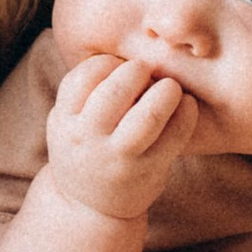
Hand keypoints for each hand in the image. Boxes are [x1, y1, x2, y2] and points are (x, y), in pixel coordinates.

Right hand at [43, 51, 198, 222]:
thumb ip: (85, 90)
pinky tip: (186, 105)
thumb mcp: (67, 120)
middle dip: (138, 72)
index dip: (107, 63)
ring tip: (169, 87)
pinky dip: (187, 113)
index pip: (84, 76)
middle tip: (146, 71)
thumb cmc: (84, 148)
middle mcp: (88, 139)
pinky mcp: (149, 171)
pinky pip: (175, 135)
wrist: (89, 208)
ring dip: (166, 91)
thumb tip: (127, 43)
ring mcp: (119, 158)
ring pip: (149, 114)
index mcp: (65, 120)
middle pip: (116, 90)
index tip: (117, 67)